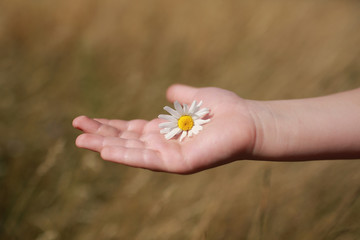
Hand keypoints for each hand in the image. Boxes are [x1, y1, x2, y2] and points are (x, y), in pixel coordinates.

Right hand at [73, 84, 256, 173]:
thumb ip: (180, 95)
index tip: (85, 120)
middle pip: (126, 141)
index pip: (130, 130)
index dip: (108, 126)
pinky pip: (149, 160)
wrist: (248, 121)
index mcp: (164, 131)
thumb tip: (169, 91)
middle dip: (100, 135)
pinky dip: (127, 156)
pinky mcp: (179, 163)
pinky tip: (106, 150)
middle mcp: (163, 144)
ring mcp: (169, 155)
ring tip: (81, 140)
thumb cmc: (224, 110)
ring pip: (132, 152)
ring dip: (106, 146)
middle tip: (75, 128)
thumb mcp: (196, 97)